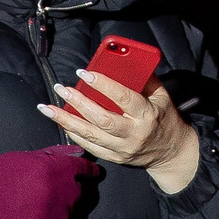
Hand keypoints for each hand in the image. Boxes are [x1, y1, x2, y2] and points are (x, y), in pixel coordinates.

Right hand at [0, 145, 101, 218]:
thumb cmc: (0, 176)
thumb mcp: (30, 157)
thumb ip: (58, 155)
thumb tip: (79, 153)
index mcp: (59, 169)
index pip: (89, 170)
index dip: (88, 171)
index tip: (88, 173)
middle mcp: (63, 191)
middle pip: (85, 191)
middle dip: (77, 189)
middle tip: (60, 190)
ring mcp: (58, 214)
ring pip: (76, 210)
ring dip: (67, 207)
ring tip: (45, 204)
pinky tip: (41, 216)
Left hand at [38, 69, 202, 194]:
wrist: (172, 152)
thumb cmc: (165, 118)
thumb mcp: (162, 96)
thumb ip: (144, 79)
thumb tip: (121, 60)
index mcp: (147, 114)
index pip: (122, 98)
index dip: (102, 85)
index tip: (84, 74)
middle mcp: (133, 133)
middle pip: (101, 119)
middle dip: (78, 103)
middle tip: (61, 89)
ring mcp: (123, 149)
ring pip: (90, 135)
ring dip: (66, 120)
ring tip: (47, 107)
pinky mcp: (115, 158)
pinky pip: (90, 146)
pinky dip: (73, 134)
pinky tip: (60, 122)